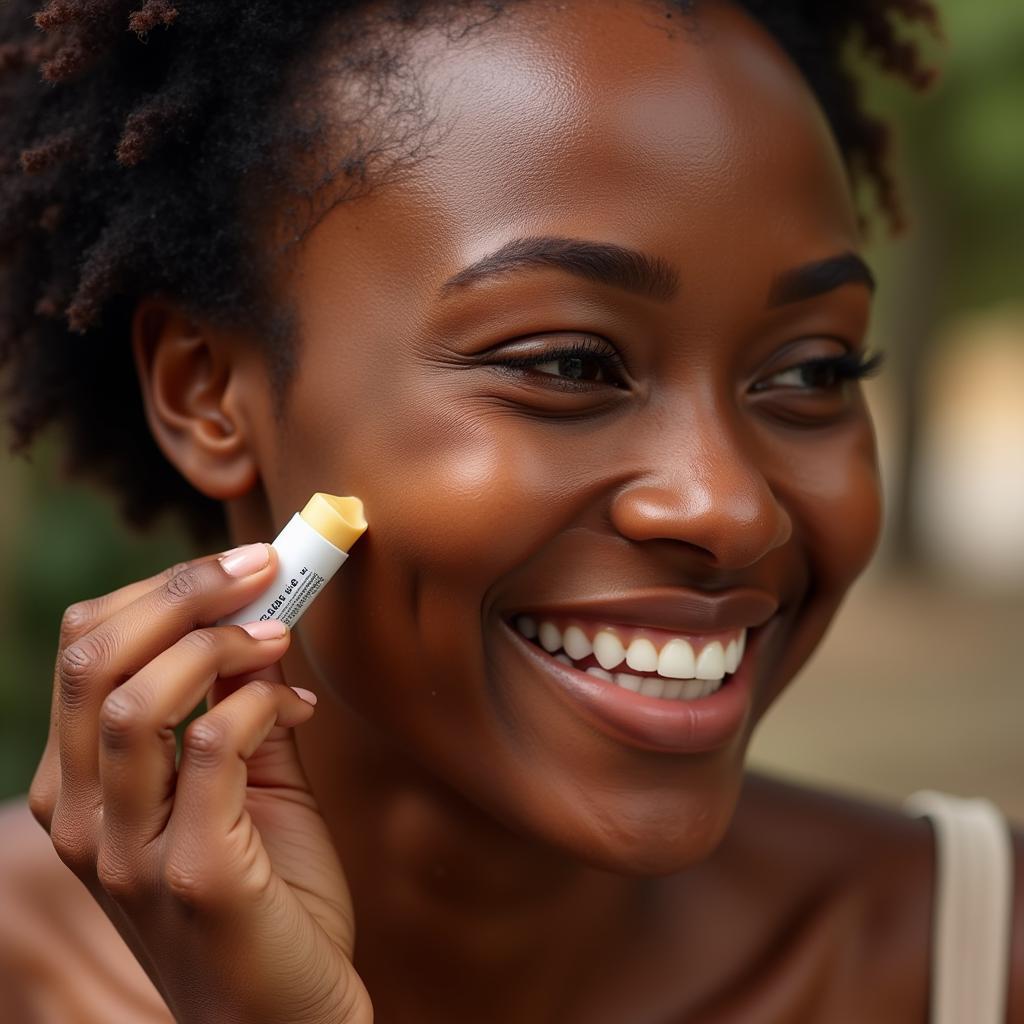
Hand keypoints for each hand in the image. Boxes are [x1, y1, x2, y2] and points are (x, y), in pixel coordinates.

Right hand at [28, 544, 371, 1023]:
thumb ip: (235, 705)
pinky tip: (296, 706)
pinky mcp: (192, 875)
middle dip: (184, 593)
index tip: (240, 564)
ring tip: (279, 637)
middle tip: (261, 568)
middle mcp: (81, 819)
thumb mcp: (243, 782)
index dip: (159, 590)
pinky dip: (258, 703)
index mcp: (79, 788)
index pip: (83, 651)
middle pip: (94, 660)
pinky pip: (211, 749)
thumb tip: (260, 617)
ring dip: (219, 642)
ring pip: (134, 700)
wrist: (287, 1012)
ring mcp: (126, 853)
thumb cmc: (267, 891)